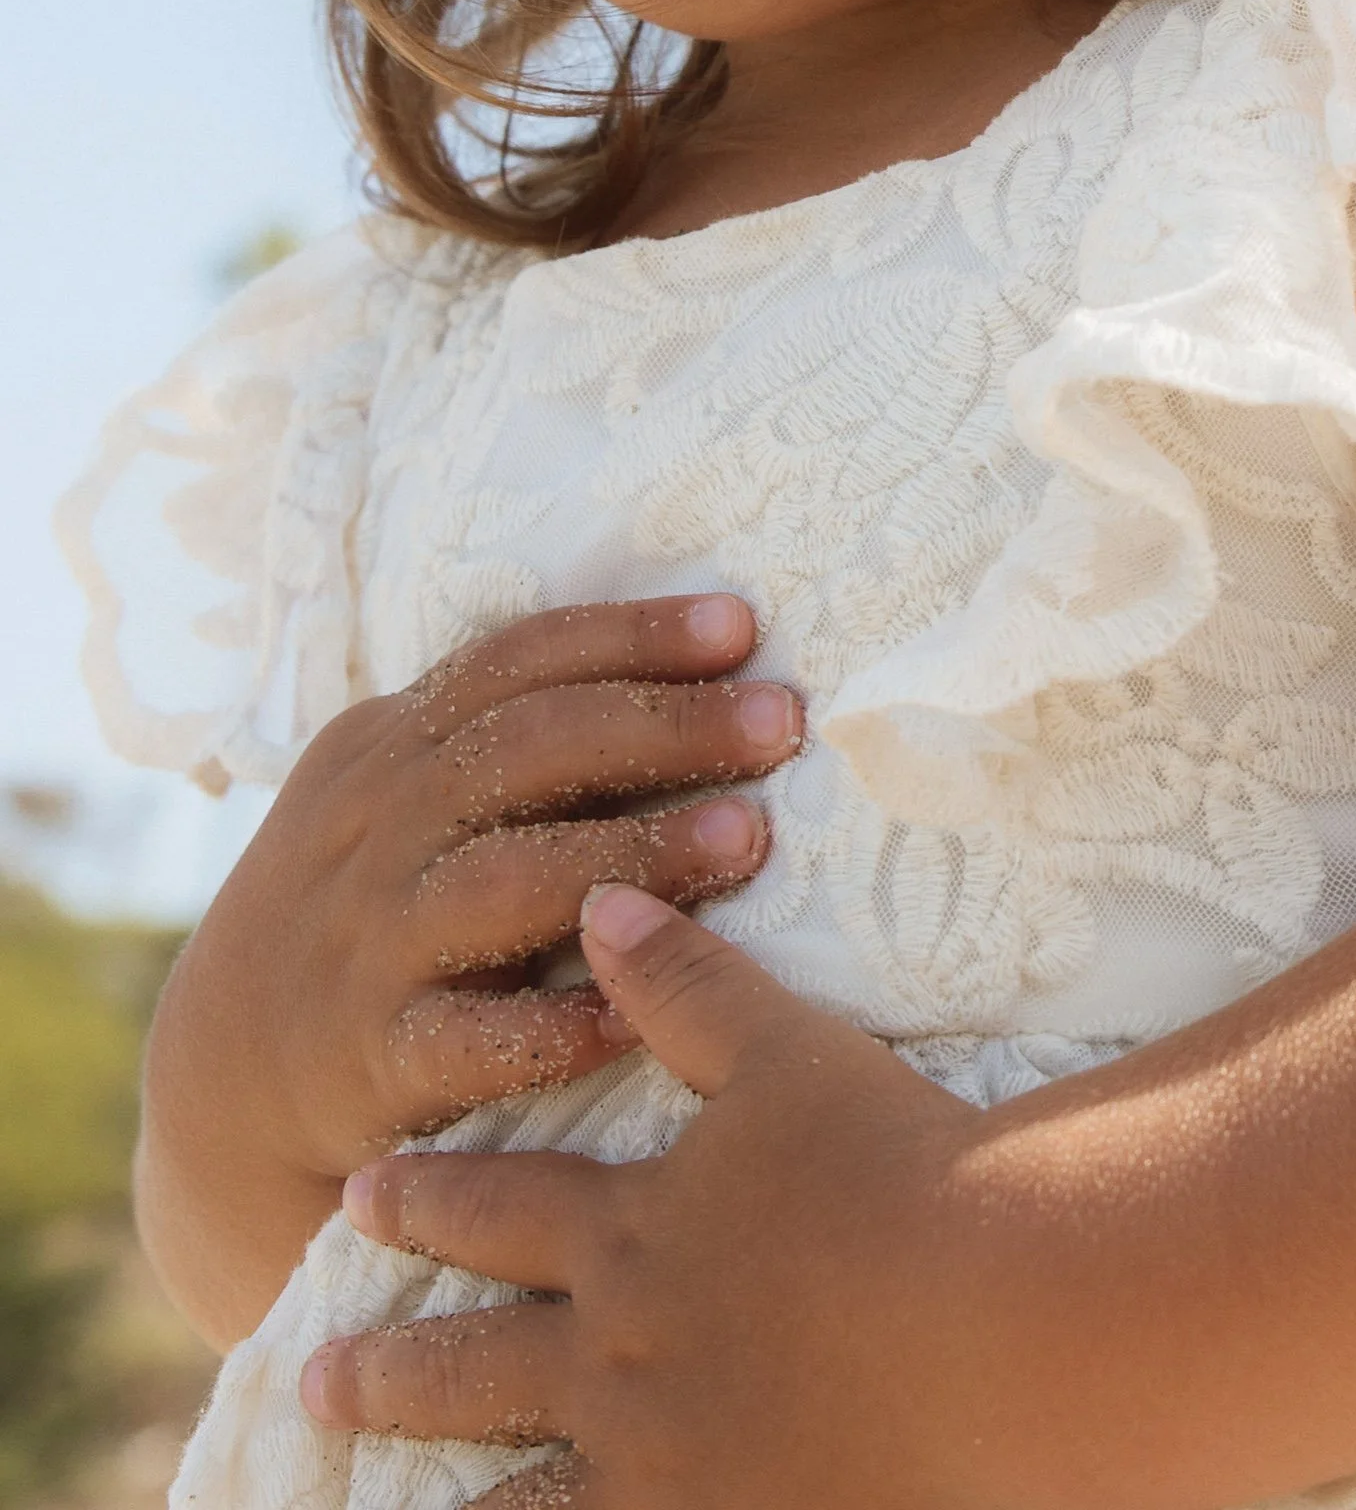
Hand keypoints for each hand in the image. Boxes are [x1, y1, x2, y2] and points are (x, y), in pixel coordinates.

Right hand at [138, 601, 803, 1345]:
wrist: (228, 1076)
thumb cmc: (377, 905)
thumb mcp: (407, 798)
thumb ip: (513, 744)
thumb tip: (701, 676)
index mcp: (391, 744)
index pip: (516, 661)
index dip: (629, 635)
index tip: (741, 627)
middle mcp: (377, 828)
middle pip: (526, 749)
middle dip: (662, 725)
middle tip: (779, 720)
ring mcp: (370, 942)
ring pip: (503, 881)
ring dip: (631, 854)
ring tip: (744, 838)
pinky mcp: (374, 1059)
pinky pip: (467, 1039)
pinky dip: (552, 1025)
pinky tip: (637, 1010)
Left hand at [300, 884, 995, 1509]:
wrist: (984, 1309)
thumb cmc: (891, 1166)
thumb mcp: (784, 1054)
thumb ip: (684, 987)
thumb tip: (598, 904)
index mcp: (632, 1231)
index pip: (505, 1209)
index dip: (432, 1198)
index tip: (358, 1194)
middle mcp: (618, 1354)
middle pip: (479, 1361)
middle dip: (391, 1367)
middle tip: (316, 1375)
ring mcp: (658, 1465)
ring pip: (514, 1492)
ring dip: (443, 1491)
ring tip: (371, 1496)